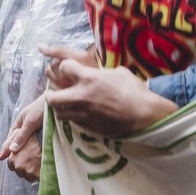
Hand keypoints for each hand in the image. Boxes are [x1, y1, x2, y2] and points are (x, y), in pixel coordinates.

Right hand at [0, 96, 44, 181]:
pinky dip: (32, 150)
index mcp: (18, 124)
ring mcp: (33, 130)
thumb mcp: (30, 122)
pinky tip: (32, 157)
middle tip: (10, 165)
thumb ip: (21, 136)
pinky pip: (34, 143)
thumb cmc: (41, 108)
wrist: (56, 102)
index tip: (0, 158)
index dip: (5, 148)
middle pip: (16, 142)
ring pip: (25, 144)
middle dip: (13, 152)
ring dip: (23, 152)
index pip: (10, 139)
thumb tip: (11, 149)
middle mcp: (24, 128)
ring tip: (20, 164)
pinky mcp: (41, 132)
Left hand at [42, 46, 176, 137]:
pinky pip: (73, 122)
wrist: (145, 115)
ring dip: (60, 108)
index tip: (69, 69)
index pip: (63, 68)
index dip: (65, 67)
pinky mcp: (89, 127)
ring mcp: (84, 114)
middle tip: (55, 92)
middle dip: (51, 94)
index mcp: (88, 78)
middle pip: (52, 97)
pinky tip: (80, 114)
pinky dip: (72, 117)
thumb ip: (102, 72)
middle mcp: (81, 97)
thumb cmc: (135, 91)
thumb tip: (99, 73)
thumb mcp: (118, 72)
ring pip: (59, 113)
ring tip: (66, 104)